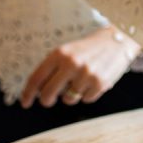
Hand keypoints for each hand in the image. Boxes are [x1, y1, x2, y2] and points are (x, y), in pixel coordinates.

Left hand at [20, 27, 141, 108]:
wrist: (117, 41)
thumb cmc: (88, 48)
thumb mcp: (68, 51)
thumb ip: (53, 68)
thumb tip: (37, 90)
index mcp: (59, 53)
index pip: (36, 78)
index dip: (27, 93)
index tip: (25, 102)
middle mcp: (71, 63)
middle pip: (48, 94)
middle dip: (46, 100)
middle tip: (48, 100)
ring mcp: (85, 74)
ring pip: (68, 99)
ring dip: (72, 94)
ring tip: (81, 80)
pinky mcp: (99, 83)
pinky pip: (85, 100)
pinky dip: (87, 94)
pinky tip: (93, 81)